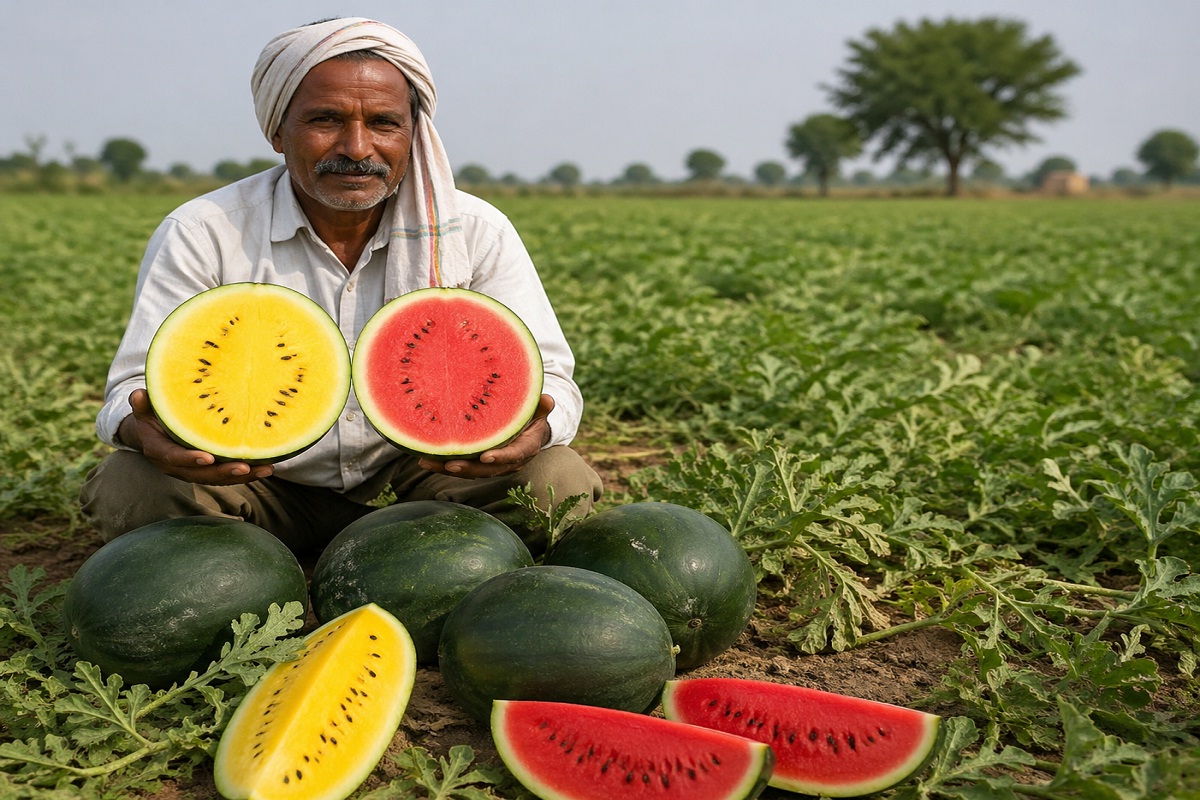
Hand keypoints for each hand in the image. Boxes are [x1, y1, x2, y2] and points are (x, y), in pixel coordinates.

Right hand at [118, 389, 274, 484]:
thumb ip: (142, 404)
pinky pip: (228, 476)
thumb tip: (138, 394)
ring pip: (218, 478)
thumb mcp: (144, 409)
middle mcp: (176, 466)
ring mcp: (193, 471)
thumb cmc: (151, 416)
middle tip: (244, 467)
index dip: (189, 459)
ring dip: (243, 476)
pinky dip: (248, 473)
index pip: (174, 458)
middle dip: (223, 472)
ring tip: (265, 469)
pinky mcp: (208, 471)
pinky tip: (267, 467)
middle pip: (201, 475)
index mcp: (159, 451)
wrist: (152, 433)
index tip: (207, 458)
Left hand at [418, 394, 553, 478]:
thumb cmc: (533, 417)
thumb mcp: (539, 411)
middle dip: (467, 468)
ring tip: (426, 461)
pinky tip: (424, 458)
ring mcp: (492, 465)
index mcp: (525, 449)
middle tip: (449, 464)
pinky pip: (462, 466)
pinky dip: (443, 464)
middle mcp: (508, 462)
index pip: (512, 456)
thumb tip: (549, 399)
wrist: (530, 431)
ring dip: (448, 468)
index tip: (486, 457)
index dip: (500, 457)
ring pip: (470, 471)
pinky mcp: (479, 464)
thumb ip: (541, 407)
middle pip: (486, 470)